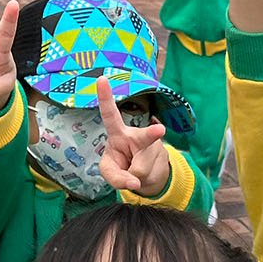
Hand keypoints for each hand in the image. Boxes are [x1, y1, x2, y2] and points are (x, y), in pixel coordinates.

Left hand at [95, 78, 170, 198]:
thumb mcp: (111, 172)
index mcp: (117, 133)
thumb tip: (134, 182)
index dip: (105, 97)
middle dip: (153, 134)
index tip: (101, 79)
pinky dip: (142, 181)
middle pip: (145, 137)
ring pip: (141, 168)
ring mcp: (151, 146)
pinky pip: (147, 175)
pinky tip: (143, 175)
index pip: (110, 114)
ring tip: (135, 173)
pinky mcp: (160, 157)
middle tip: (160, 130)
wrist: (145, 176)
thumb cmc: (121, 167)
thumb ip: (116, 178)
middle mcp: (136, 135)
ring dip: (134, 176)